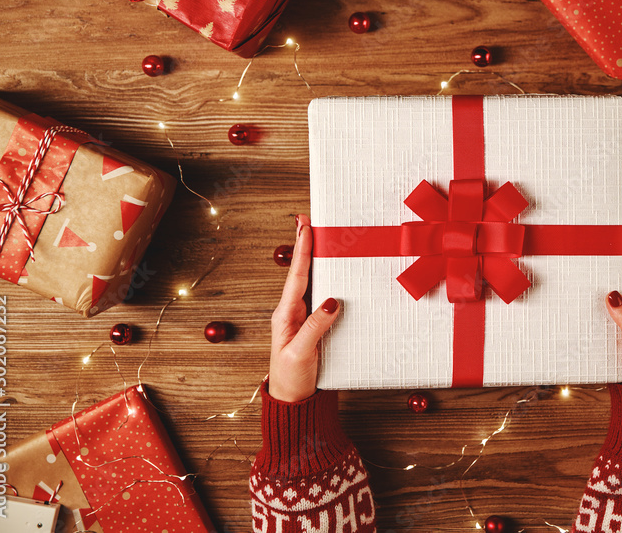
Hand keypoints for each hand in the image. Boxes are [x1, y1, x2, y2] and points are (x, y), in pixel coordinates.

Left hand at [268, 214, 340, 401]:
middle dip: (307, 246)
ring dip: (318, 260)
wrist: (292, 401)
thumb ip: (315, 327)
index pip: (296, 276)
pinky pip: (323, 298)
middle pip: (303, 272)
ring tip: (322, 237)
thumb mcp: (300, 354)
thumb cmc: (291, 379)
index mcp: (285, 315)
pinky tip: (336, 273)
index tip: (305, 226)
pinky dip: (329, 281)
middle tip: (310, 220)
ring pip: (314, 283)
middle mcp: (293, 312)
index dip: (302, 250)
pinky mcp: (315, 326)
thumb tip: (333, 302)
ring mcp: (304, 318)